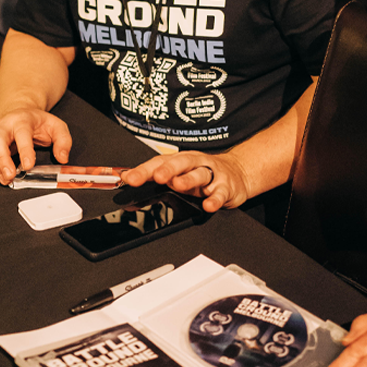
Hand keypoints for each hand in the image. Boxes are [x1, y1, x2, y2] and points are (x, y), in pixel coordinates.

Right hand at [0, 108, 71, 184]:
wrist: (21, 113)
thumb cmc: (38, 123)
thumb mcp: (57, 127)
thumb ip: (63, 141)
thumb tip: (62, 158)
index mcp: (22, 120)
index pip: (22, 134)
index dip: (24, 150)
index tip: (28, 165)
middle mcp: (4, 126)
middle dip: (2, 160)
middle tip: (10, 176)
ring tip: (6, 180)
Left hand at [121, 151, 250, 212]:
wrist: (237, 173)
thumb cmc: (203, 175)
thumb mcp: (179, 177)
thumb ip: (156, 185)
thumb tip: (130, 197)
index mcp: (181, 161)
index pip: (160, 162)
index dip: (144, 170)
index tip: (130, 178)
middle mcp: (196, 163)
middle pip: (181, 162)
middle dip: (168, 169)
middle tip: (156, 176)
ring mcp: (212, 174)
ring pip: (200, 174)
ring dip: (189, 179)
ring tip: (178, 185)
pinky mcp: (226, 187)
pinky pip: (220, 193)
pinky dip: (214, 199)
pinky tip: (208, 205)